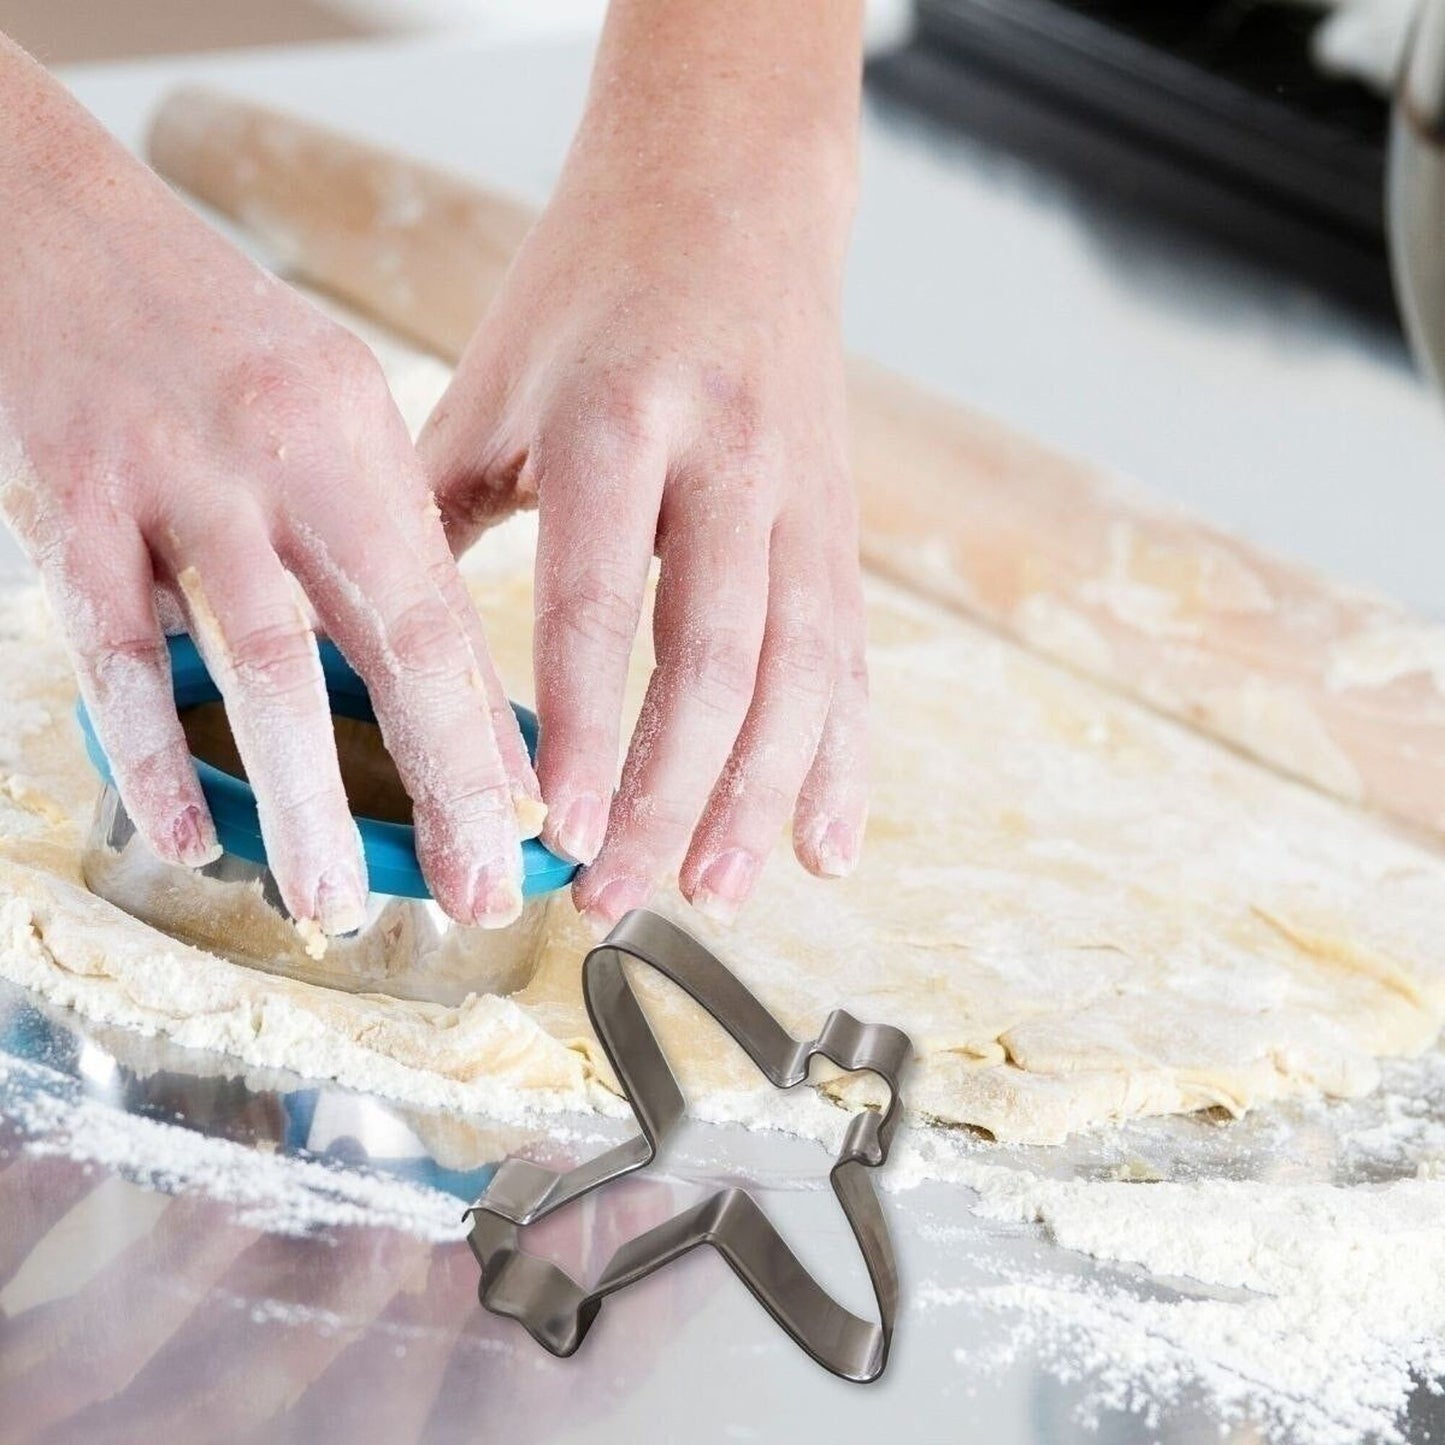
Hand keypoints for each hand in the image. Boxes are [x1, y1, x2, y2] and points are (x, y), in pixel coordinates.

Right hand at [0, 39, 541, 931]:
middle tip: (475, 893)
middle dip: (439, 783)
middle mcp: (281, 457)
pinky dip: (150, 749)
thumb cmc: (210, 337)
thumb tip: (448, 691)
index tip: (525, 827)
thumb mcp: (325, 409)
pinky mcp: (66, 503)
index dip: (490, 731)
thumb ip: (376, 540)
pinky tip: (185, 832)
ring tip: (331, 899)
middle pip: (383, 643)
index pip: (446, 608)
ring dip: (301, 795)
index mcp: (359, 436)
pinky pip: (116, 647)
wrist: (46, 220)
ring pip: (256, 659)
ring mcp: (171, 480)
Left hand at [420, 0, 868, 931]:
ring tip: (717, 893)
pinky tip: (828, 846)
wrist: (732, 189)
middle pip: (714, 658)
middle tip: (616, 894)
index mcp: (620, 417)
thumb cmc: (593, 288)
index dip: (583, 726)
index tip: (553, 831)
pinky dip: (844, 763)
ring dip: (760, 798)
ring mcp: (802, 495)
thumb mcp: (496, 382)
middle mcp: (729, 459)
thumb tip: (368, 651)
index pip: (602, 599)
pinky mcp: (842, 527)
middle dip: (666, 794)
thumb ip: (437, 512)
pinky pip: (854, 661)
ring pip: (800, 673)